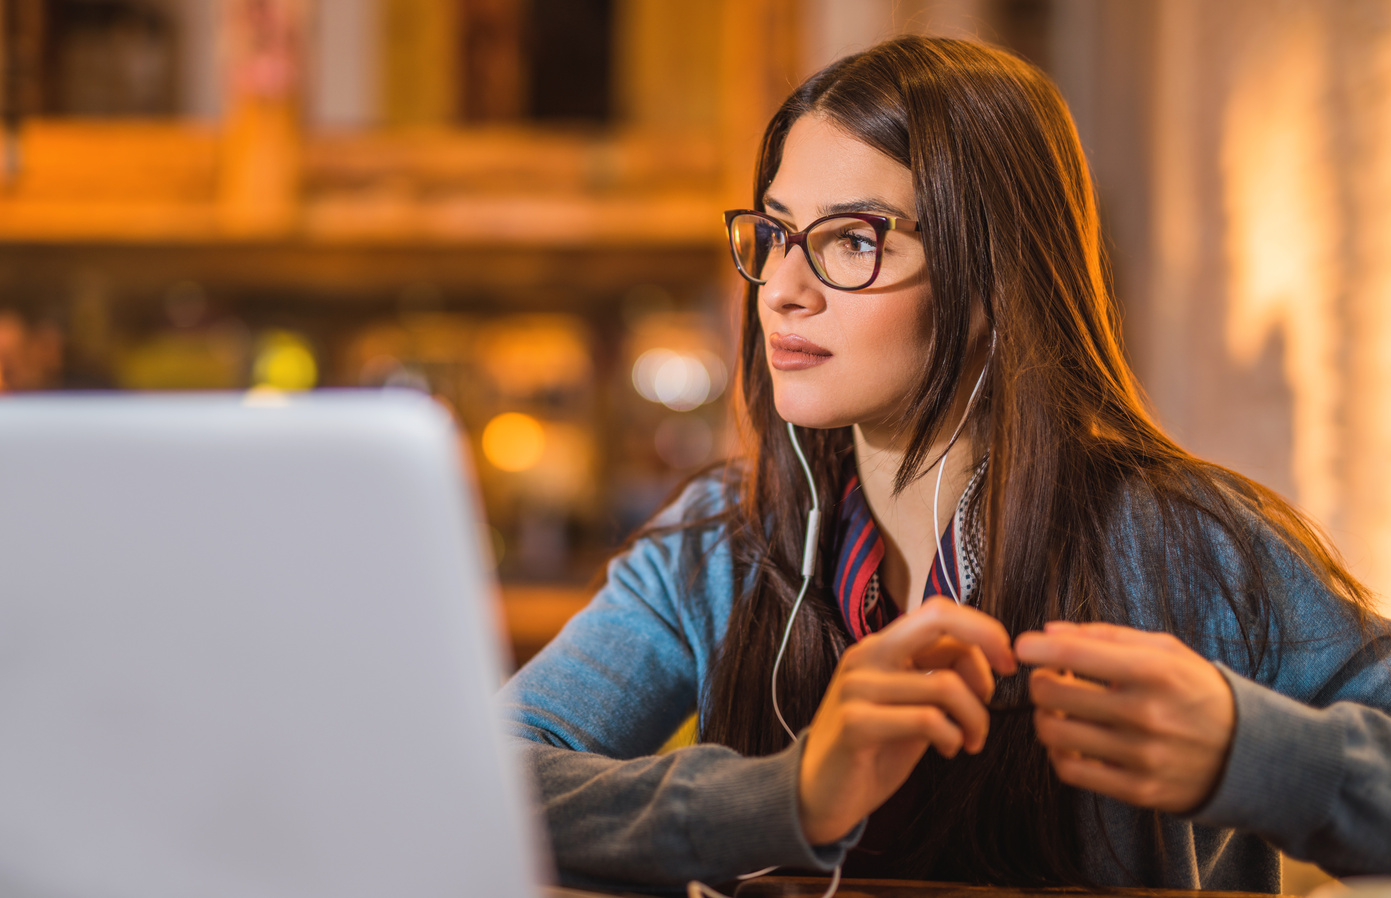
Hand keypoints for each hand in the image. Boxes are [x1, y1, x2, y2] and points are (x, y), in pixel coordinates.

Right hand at [798, 597, 1015, 844]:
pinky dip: (952, 736)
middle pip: (938, 623)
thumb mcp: (909, 705)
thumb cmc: (871, 748)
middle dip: (985, 646)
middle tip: (997, 688)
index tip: (1006, 661)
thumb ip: (938, 677)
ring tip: (970, 739)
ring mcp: (857, 687)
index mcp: (880, 647)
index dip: (982, 630)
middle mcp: (867, 657)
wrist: (819, 793)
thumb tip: (986, 659)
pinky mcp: (856, 723)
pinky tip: (948, 749)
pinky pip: (927, 720)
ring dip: (975, 718)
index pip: (938, 612)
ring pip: (945, 685)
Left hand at [1014, 621, 1235, 813]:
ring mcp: (1141, 756)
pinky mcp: (1137, 790)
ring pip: (1054, 734)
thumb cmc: (1196, 691)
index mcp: (1155, 671)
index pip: (1075, 654)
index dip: (1037, 648)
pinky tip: (1072, 741)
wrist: (1249, 753)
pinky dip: (1059, 754)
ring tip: (1060, 710)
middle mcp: (1146, 714)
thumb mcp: (1166, 651)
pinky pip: (1070, 772)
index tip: (1023, 647)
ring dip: (1045, 718)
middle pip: (1053, 694)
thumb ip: (1106, 637)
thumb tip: (1049, 632)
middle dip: (1041, 681)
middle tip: (1050, 678)